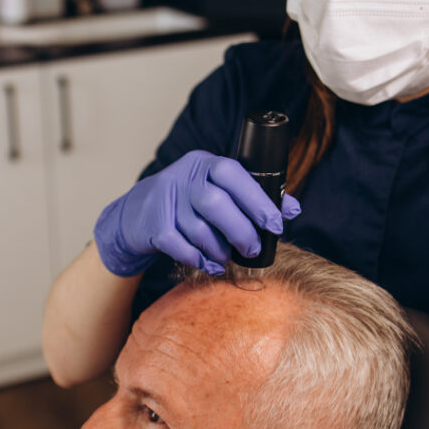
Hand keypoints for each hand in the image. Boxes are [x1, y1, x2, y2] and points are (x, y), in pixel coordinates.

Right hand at [93, 150, 300, 276]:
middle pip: (215, 203)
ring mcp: (164, 200)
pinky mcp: (152, 225)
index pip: (232, 172)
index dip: (257, 199)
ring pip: (198, 229)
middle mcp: (182, 177)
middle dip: (240, 231)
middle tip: (252, 249)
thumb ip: (252, 196)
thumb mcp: (215, 189)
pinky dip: (199, 260)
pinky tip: (209, 265)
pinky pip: (179, 247)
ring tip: (227, 257)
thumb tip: (293, 209)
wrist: (135, 214)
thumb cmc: (187, 203)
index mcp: (203, 163)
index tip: (275, 224)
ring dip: (219, 249)